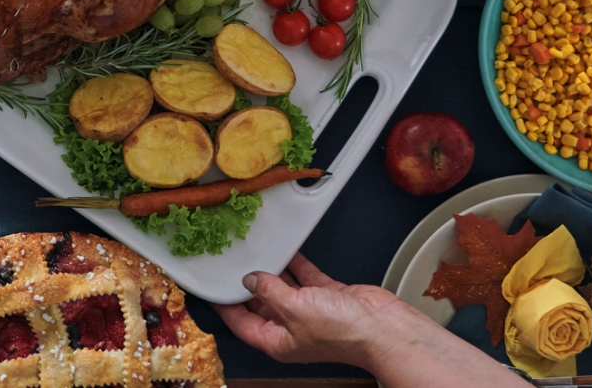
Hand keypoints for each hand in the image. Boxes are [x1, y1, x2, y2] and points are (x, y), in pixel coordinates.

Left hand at [213, 254, 391, 365]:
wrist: (381, 328)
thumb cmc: (342, 331)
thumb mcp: (293, 308)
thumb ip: (269, 292)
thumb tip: (250, 280)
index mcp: (278, 341)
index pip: (242, 323)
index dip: (225, 306)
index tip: (210, 289)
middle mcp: (292, 328)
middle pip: (261, 305)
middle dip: (247, 286)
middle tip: (231, 264)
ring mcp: (311, 311)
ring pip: (283, 288)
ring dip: (272, 272)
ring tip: (255, 252)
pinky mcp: (328, 296)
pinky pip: (305, 278)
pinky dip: (296, 264)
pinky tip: (286, 250)